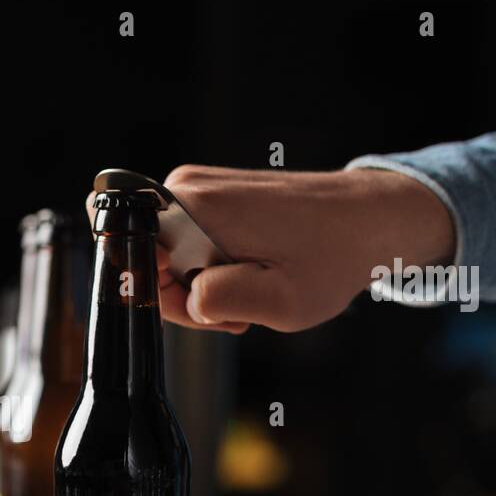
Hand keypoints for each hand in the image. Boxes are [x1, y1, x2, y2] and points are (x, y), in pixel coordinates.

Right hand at [86, 166, 454, 332]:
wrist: (370, 217)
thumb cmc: (332, 256)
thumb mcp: (280, 301)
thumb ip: (218, 302)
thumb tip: (184, 299)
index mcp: (193, 207)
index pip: (125, 258)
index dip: (155, 295)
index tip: (201, 303)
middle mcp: (186, 187)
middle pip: (146, 260)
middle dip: (182, 296)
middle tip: (234, 310)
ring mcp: (197, 185)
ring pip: (167, 256)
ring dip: (201, 286)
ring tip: (251, 292)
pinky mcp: (210, 191)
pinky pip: (187, 242)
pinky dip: (213, 268)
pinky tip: (250, 275)